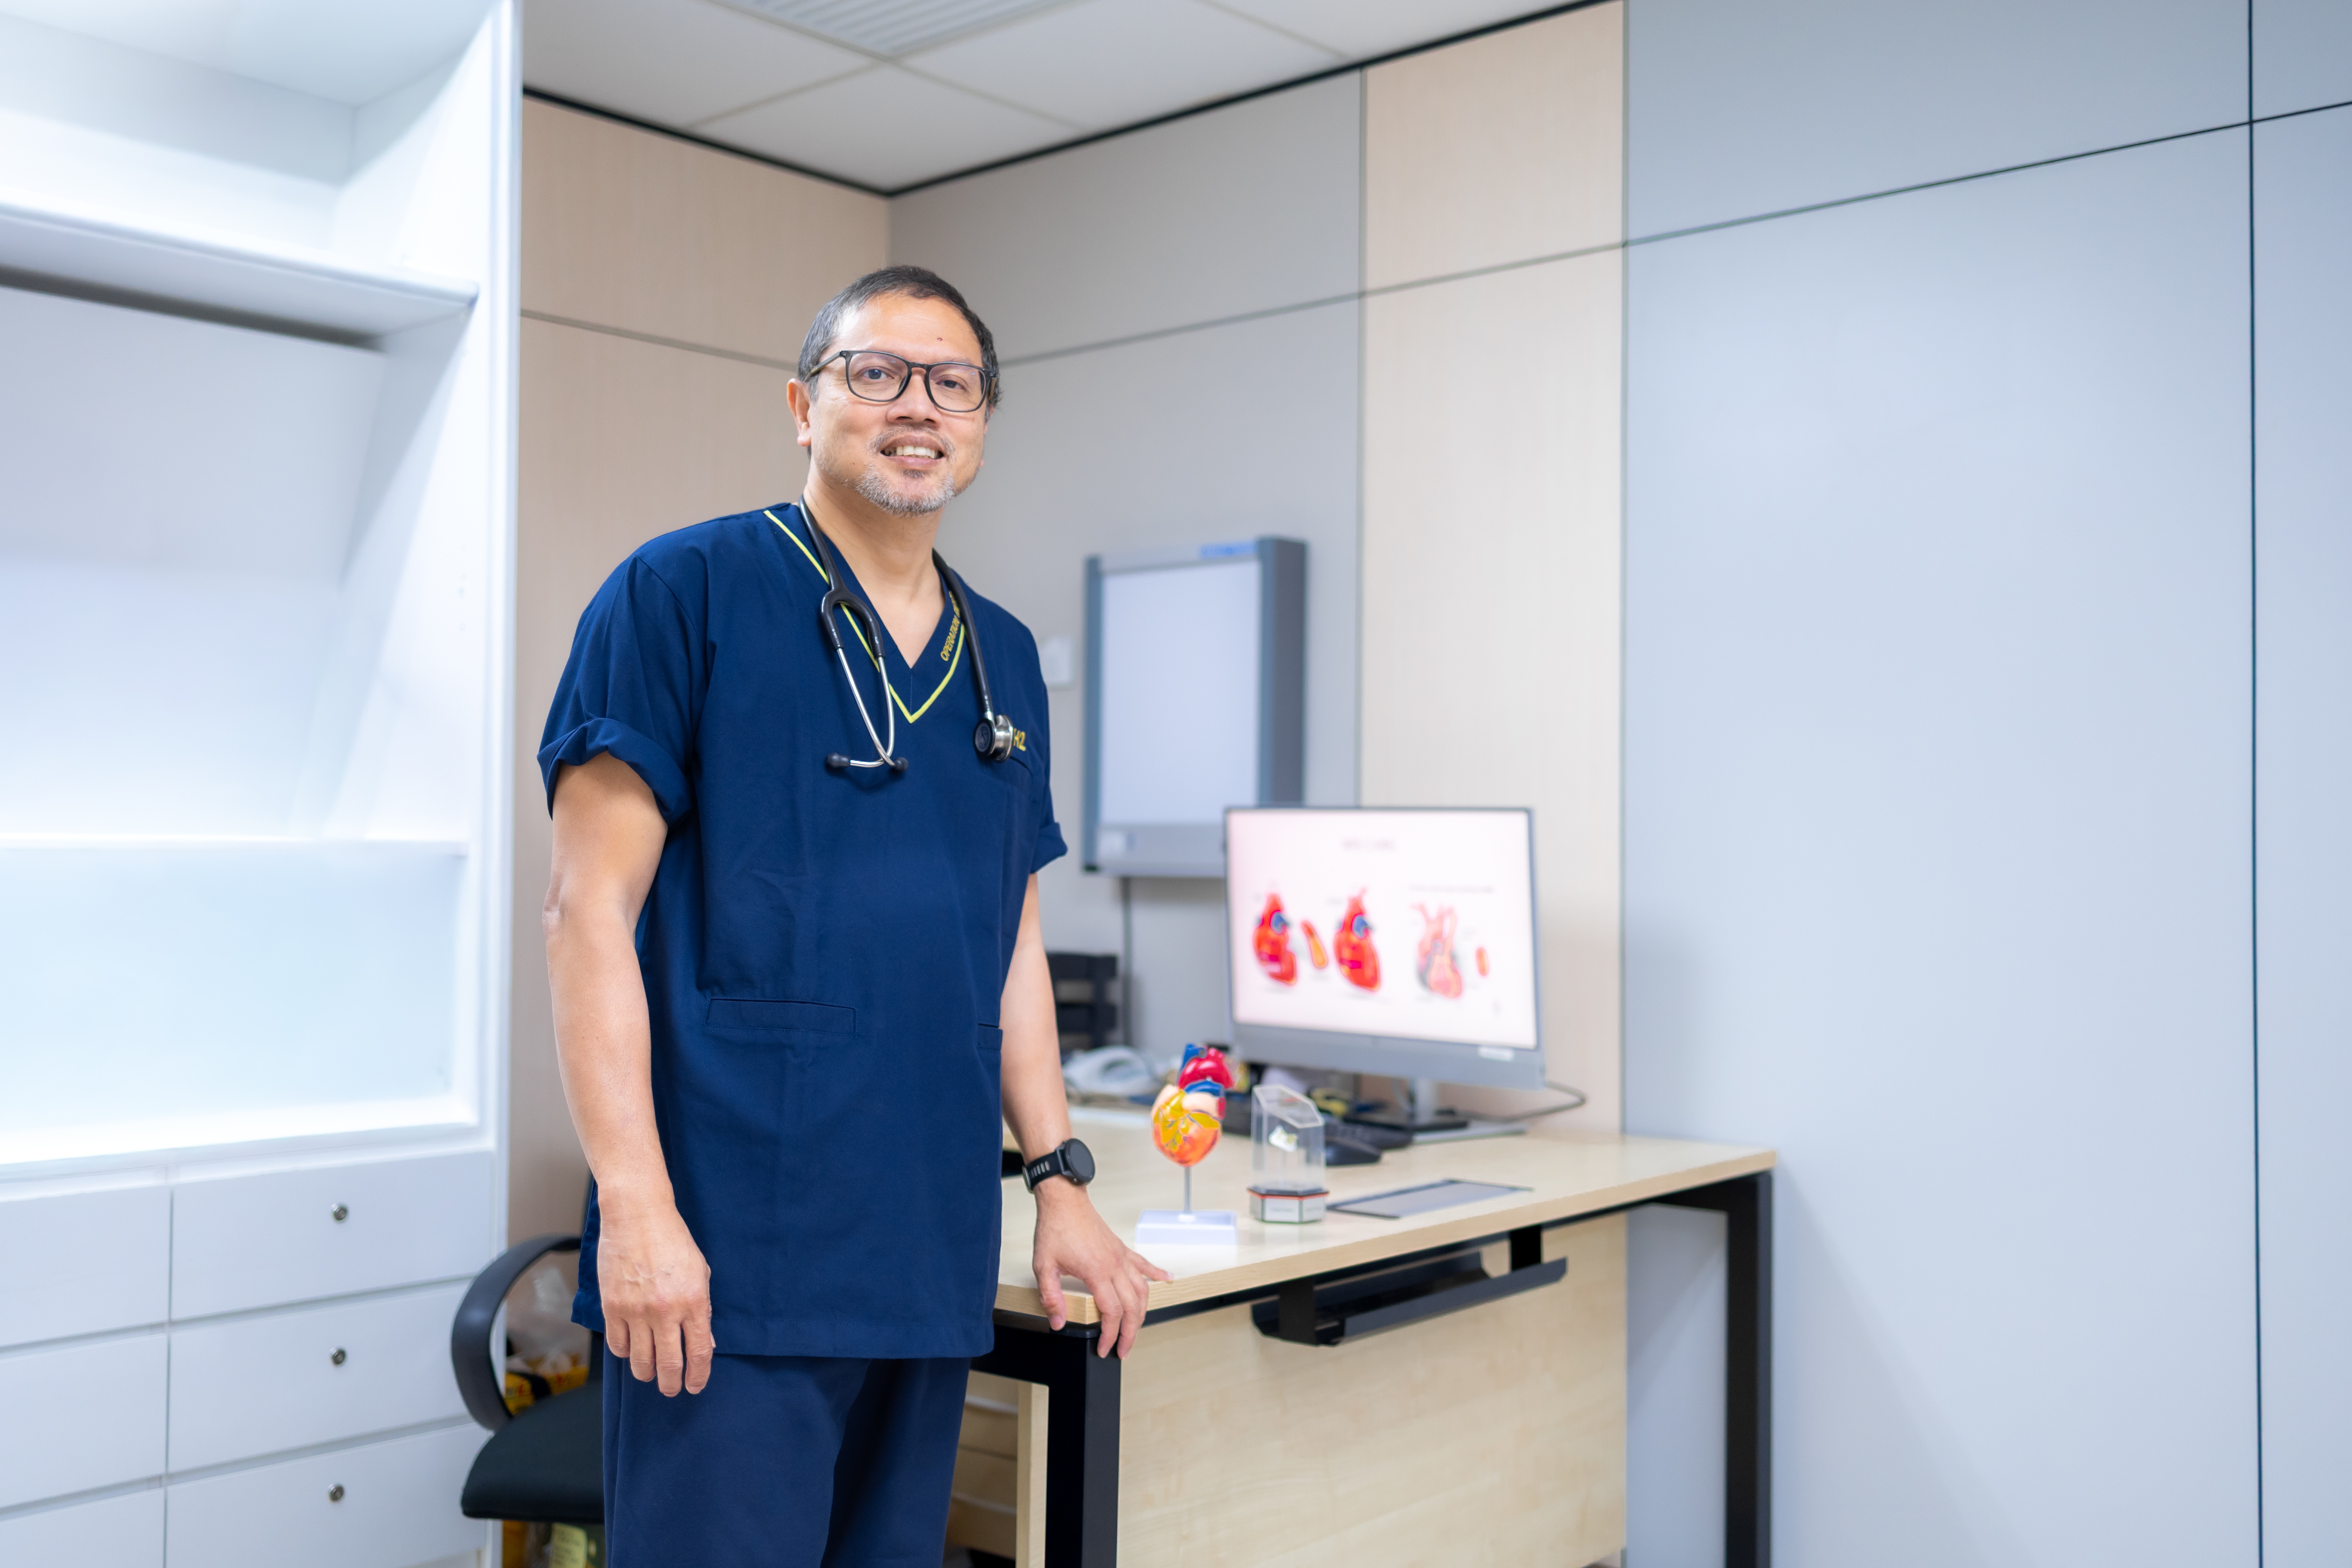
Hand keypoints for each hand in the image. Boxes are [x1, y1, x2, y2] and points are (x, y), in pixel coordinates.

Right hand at [596, 1193, 715, 1394]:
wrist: (638, 1216)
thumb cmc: (673, 1240)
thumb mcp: (700, 1272)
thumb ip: (702, 1310)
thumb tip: (706, 1342)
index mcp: (694, 1301)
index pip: (700, 1352)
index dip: (699, 1376)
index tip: (695, 1386)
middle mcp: (665, 1311)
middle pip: (669, 1364)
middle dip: (671, 1384)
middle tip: (672, 1390)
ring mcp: (636, 1311)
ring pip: (640, 1360)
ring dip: (647, 1374)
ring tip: (651, 1375)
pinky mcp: (612, 1306)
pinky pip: (617, 1344)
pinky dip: (625, 1353)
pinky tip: (631, 1350)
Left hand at [1031, 1181, 1171, 1357]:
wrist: (1064, 1200)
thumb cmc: (1055, 1229)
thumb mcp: (1043, 1266)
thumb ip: (1051, 1296)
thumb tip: (1057, 1322)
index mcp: (1097, 1272)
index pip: (1112, 1312)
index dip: (1110, 1335)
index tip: (1105, 1348)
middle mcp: (1114, 1265)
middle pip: (1132, 1307)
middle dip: (1131, 1333)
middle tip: (1124, 1350)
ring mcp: (1120, 1256)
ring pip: (1142, 1290)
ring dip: (1142, 1313)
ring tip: (1137, 1329)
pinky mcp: (1120, 1248)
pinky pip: (1144, 1264)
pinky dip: (1157, 1274)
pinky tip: (1168, 1279)